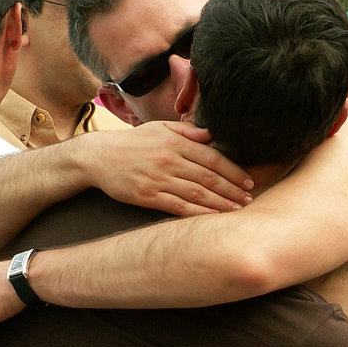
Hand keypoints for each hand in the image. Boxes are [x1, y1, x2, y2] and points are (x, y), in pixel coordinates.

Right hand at [82, 121, 253, 216]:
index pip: (212, 157)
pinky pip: (179, 207)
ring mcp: (159, 179)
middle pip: (209, 177)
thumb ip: (187, 130)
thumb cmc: (132, 143)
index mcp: (175, 141)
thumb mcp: (159, 128)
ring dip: (221, 203)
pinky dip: (199, 214)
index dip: (233, 170)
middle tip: (250, 198)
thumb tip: (212, 133)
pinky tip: (213, 218)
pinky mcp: (148, 196)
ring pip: (197, 194)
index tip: (248, 181)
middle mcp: (169, 159)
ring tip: (237, 210)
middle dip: (233, 189)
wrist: (98, 157)